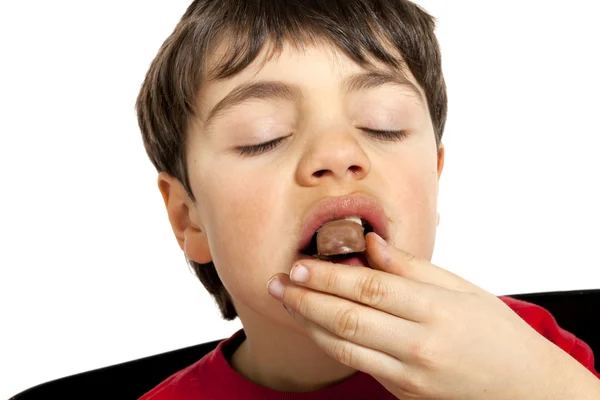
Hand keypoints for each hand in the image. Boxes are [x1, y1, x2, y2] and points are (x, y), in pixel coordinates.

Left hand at [267, 233, 568, 399]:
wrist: (524, 389)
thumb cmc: (496, 332)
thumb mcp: (461, 289)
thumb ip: (411, 267)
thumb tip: (371, 243)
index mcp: (435, 311)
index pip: (369, 288)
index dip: (328, 276)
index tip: (299, 265)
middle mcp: (419, 345)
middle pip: (347, 317)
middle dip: (305, 298)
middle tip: (277, 282)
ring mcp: (409, 375)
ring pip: (344, 345)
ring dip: (308, 322)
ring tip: (286, 301)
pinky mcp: (403, 393)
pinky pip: (357, 364)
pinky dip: (330, 343)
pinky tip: (314, 325)